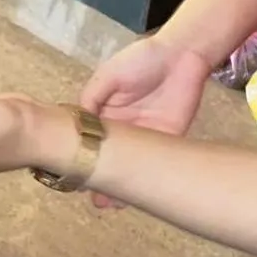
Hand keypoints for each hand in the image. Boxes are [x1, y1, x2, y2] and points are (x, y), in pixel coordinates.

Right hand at [80, 36, 210, 208]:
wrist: (182, 53)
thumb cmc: (141, 59)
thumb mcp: (108, 75)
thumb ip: (91, 98)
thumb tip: (76, 125)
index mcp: (105, 112)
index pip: (90, 139)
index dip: (82, 156)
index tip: (74, 175)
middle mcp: (123, 127)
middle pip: (109, 157)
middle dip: (100, 176)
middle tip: (93, 198)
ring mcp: (146, 135)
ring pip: (130, 165)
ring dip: (121, 183)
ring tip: (109, 203)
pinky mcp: (168, 136)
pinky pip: (156, 161)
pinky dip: (146, 177)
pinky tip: (136, 190)